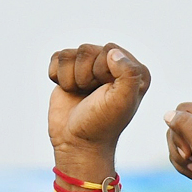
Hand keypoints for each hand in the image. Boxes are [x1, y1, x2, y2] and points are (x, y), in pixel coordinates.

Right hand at [48, 43, 149, 162]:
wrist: (77, 142)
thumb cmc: (102, 124)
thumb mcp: (122, 102)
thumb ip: (128, 74)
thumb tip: (113, 52)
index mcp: (133, 71)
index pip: (109, 49)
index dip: (102, 71)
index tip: (106, 94)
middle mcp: (114, 66)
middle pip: (87, 49)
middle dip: (85, 76)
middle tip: (93, 98)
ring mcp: (91, 67)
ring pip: (70, 54)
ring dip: (71, 79)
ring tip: (81, 96)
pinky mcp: (70, 71)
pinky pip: (57, 58)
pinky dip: (58, 77)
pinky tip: (69, 92)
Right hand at [164, 103, 191, 191]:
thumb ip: (186, 126)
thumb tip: (168, 115)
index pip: (183, 109)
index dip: (180, 131)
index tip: (190, 152)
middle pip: (177, 124)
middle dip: (179, 147)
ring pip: (175, 139)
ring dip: (180, 158)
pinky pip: (178, 152)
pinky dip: (182, 165)